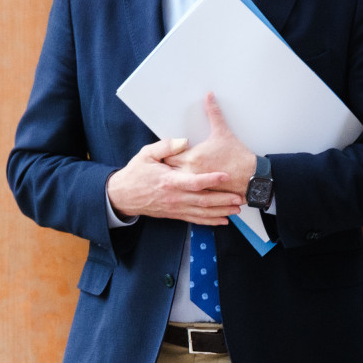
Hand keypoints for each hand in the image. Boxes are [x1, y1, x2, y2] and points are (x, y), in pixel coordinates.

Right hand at [107, 136, 242, 224]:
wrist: (122, 196)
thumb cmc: (135, 174)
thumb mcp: (146, 154)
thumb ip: (166, 146)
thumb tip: (183, 141)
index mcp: (169, 181)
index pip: (194, 181)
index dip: (211, 179)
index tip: (225, 175)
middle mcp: (174, 197)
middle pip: (203, 200)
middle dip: (223, 199)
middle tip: (240, 197)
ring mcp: (176, 208)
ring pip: (202, 212)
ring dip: (221, 211)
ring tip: (237, 208)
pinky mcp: (175, 214)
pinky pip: (195, 219)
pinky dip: (210, 221)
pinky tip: (224, 221)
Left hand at [163, 92, 256, 193]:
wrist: (252, 177)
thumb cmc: (237, 156)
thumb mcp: (223, 132)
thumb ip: (213, 113)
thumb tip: (209, 96)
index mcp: (192, 157)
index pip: (167, 156)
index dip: (163, 154)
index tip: (163, 152)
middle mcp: (191, 172)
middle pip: (167, 171)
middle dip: (165, 168)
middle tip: (163, 164)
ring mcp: (196, 185)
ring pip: (175, 184)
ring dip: (172, 180)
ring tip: (169, 177)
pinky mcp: (202, 194)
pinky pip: (186, 192)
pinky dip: (183, 190)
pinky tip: (182, 188)